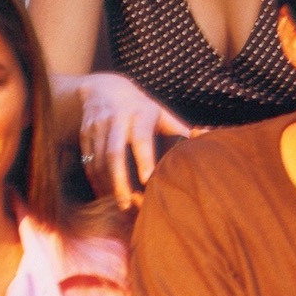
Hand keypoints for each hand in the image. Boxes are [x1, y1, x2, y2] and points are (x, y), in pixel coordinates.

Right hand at [76, 73, 191, 207]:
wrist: (104, 89)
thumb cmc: (143, 109)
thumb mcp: (162, 115)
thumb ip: (182, 131)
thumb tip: (210, 138)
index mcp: (140, 112)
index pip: (141, 137)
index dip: (144, 158)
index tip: (147, 180)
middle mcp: (116, 118)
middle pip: (113, 153)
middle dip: (118, 181)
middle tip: (126, 204)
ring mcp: (97, 126)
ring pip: (97, 161)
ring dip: (106, 185)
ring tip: (118, 205)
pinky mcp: (84, 135)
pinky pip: (87, 162)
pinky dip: (95, 181)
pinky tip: (104, 196)